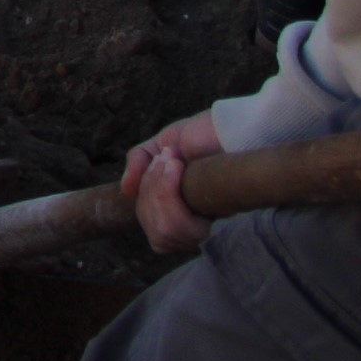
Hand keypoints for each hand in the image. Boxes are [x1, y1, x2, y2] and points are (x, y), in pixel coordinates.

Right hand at [123, 111, 227, 253]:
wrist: (233, 127)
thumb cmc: (204, 136)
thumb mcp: (162, 145)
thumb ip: (139, 164)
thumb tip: (127, 191)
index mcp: (187, 216)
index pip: (157, 232)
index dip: (148, 201)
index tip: (160, 162)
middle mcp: (200, 228)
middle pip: (157, 232)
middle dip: (151, 191)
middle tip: (167, 160)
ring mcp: (210, 229)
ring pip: (164, 231)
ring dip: (158, 192)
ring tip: (173, 162)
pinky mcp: (222, 226)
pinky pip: (178, 227)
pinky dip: (166, 195)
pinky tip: (178, 170)